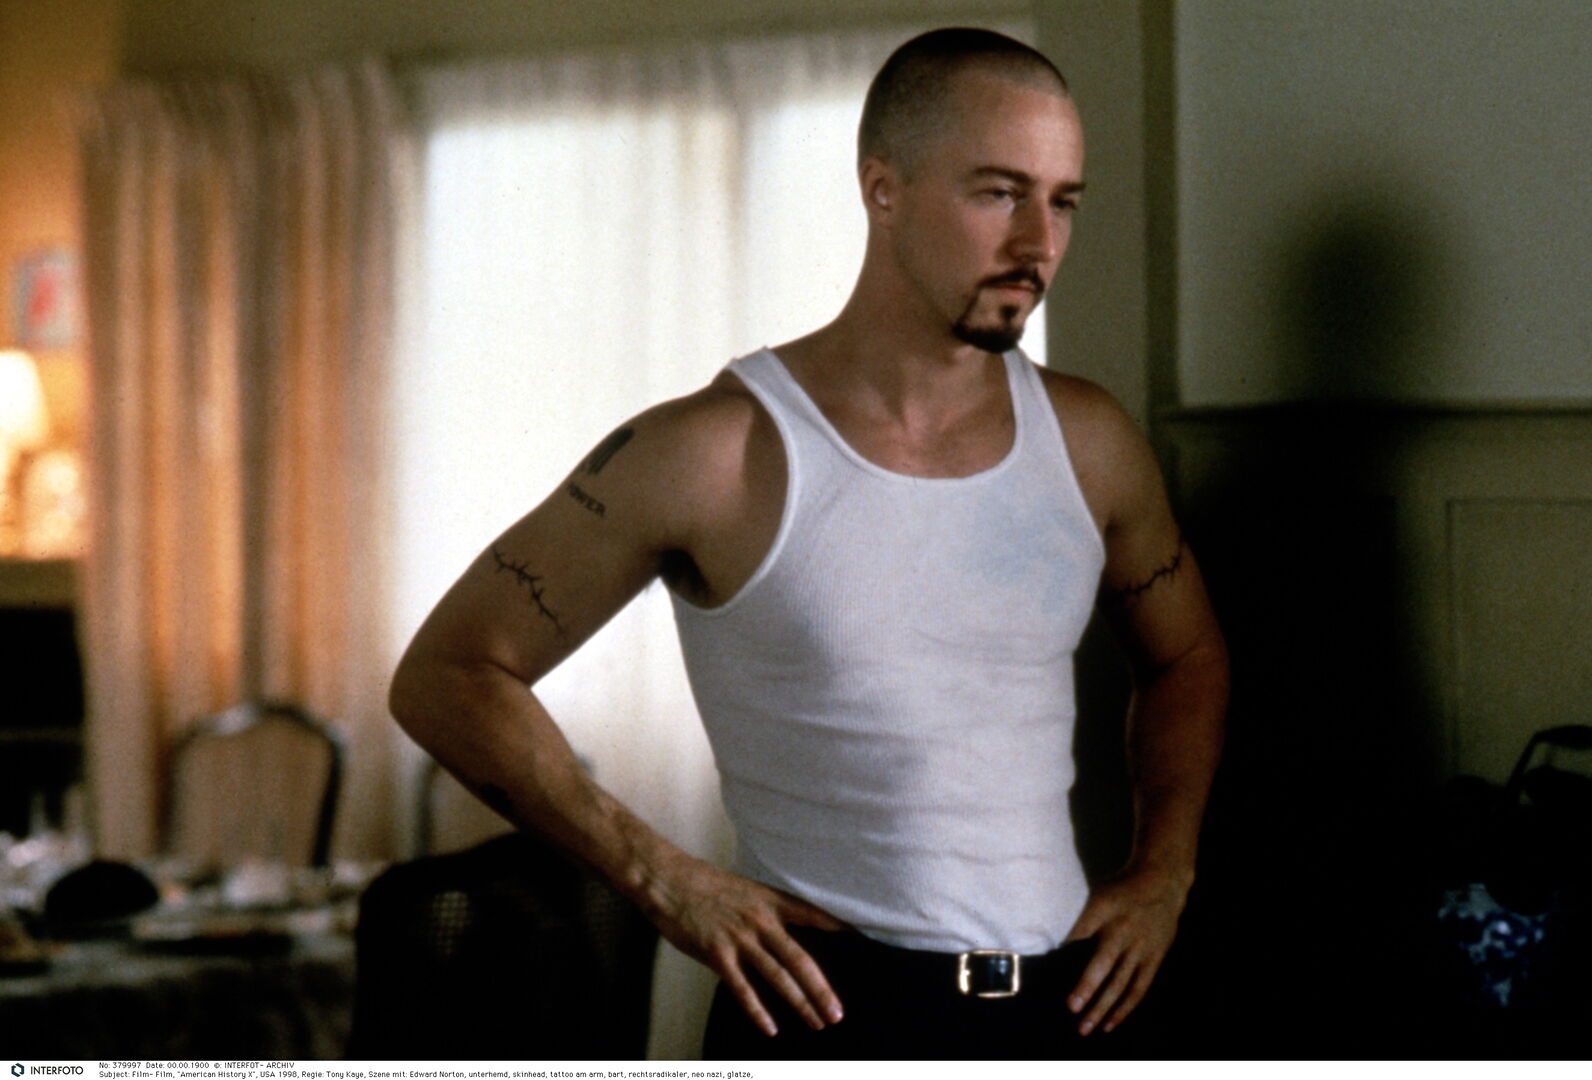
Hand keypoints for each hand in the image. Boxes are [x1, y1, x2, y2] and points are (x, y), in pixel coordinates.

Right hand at [642, 853, 847, 1036]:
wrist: (669, 880)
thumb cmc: (705, 886)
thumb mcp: (745, 891)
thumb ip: (765, 912)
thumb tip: (783, 934)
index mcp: (771, 901)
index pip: (814, 915)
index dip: (840, 928)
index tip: (863, 943)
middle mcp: (761, 920)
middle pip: (801, 960)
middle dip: (822, 990)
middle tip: (837, 1014)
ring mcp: (740, 937)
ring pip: (778, 977)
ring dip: (800, 1003)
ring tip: (816, 1023)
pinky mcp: (718, 953)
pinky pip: (743, 988)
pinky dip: (758, 1011)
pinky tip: (771, 1028)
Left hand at [1062, 865, 1189, 1035]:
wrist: (1161, 883)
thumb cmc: (1120, 892)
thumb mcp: (1096, 896)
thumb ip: (1078, 920)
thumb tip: (1053, 946)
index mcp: (1105, 914)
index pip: (1081, 937)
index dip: (1066, 953)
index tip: (1050, 969)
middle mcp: (1123, 933)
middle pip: (1104, 967)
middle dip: (1087, 990)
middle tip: (1072, 1011)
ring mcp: (1141, 948)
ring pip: (1121, 984)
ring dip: (1104, 1008)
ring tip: (1087, 1027)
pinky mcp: (1154, 958)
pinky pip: (1139, 988)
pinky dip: (1125, 1008)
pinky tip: (1110, 1023)